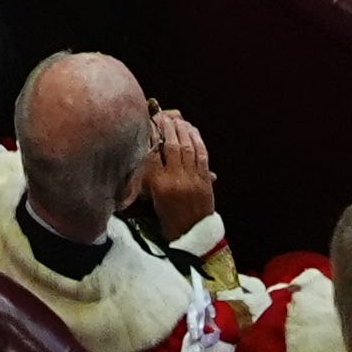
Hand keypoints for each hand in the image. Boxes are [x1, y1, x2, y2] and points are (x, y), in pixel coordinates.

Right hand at [136, 108, 218, 231]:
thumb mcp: (152, 199)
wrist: (192, 235)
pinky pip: (201, 155)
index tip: (148, 123)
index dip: (151, 135)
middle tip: (163, 116)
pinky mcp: (205, 180)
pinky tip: (192, 131)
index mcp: (159, 184)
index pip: (153, 153)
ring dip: (182, 130)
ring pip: (187, 147)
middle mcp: (175, 178)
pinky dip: (197, 141)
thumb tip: (146, 155)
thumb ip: (147, 178)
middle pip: (171, 146)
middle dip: (167, 128)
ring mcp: (192, 178)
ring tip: (177, 120)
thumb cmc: (168, 218)